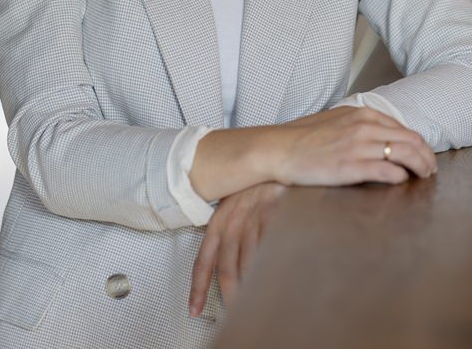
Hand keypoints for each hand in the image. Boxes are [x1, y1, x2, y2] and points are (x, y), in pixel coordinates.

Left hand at [189, 181, 286, 316]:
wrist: (278, 159)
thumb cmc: (257, 187)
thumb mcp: (237, 207)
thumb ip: (231, 234)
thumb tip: (230, 268)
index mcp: (220, 220)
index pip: (204, 260)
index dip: (198, 287)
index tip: (194, 309)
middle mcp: (234, 220)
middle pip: (228, 268)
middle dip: (231, 294)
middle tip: (235, 312)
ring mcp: (256, 217)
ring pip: (250, 262)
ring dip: (253, 284)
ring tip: (257, 302)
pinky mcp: (276, 212)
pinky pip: (272, 246)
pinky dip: (273, 265)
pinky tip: (274, 276)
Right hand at [273, 106, 436, 185]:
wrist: (279, 149)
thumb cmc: (305, 137)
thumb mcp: (338, 120)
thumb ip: (362, 124)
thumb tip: (384, 136)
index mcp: (363, 114)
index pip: (404, 129)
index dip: (420, 145)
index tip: (425, 156)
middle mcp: (365, 128)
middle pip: (411, 141)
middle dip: (426, 156)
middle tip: (430, 169)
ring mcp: (359, 147)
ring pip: (404, 154)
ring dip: (420, 167)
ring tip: (423, 176)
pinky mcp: (351, 167)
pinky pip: (387, 171)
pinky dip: (400, 177)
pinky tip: (401, 181)